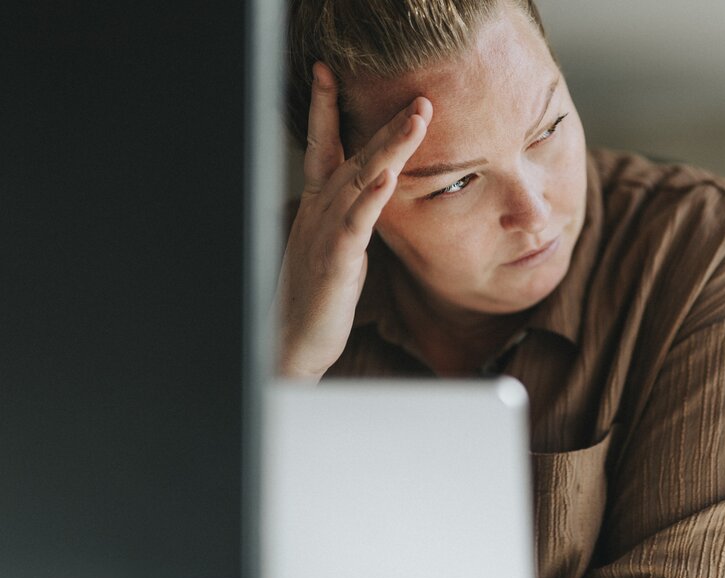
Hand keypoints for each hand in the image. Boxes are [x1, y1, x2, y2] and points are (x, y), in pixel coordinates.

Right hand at [277, 62, 431, 380]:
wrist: (291, 342)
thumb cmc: (317, 295)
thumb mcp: (337, 245)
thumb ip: (352, 215)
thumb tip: (373, 190)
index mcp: (318, 206)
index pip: (323, 147)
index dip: (325, 108)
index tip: (329, 71)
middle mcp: (319, 211)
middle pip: (352, 155)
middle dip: (383, 121)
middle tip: (416, 96)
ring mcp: (325, 233)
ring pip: (359, 180)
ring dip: (388, 148)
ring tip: (415, 121)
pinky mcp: (335, 261)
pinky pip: (355, 224)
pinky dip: (371, 198)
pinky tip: (388, 177)